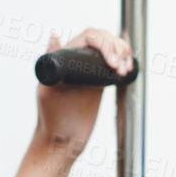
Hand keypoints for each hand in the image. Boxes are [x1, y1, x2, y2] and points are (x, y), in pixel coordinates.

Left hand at [33, 27, 131, 159]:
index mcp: (64, 57)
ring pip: (113, 48)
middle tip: (121, 69)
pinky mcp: (101, 79)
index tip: (112, 62)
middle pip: (104, 39)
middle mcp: (78, 59)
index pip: (89, 37)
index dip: (104, 43)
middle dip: (117, 48)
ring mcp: (90, 69)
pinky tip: (129, 69)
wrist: (63, 140)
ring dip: (124, 53)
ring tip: (125, 70)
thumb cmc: (51, 118)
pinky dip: (126, 61)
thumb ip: (49, 66)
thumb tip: (53, 36)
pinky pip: (116, 63)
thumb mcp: (46, 91)